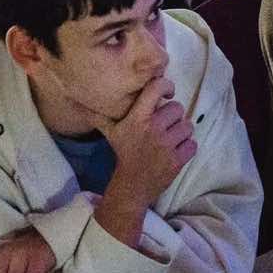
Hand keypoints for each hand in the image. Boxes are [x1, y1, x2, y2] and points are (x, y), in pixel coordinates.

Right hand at [97, 78, 196, 232]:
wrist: (132, 186)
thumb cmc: (124, 154)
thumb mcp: (111, 133)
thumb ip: (101, 115)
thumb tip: (79, 100)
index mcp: (137, 119)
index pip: (156, 89)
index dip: (166, 86)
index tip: (167, 93)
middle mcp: (153, 128)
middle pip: (178, 108)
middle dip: (174, 116)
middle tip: (166, 124)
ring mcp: (166, 145)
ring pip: (188, 126)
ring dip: (183, 132)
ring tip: (172, 138)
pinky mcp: (177, 160)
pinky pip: (193, 144)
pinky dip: (188, 147)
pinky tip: (177, 150)